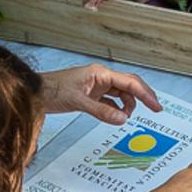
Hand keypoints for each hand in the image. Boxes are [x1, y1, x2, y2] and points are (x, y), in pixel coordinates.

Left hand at [38, 63, 160, 124]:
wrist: (34, 93)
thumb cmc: (52, 91)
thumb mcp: (79, 102)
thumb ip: (102, 111)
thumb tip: (123, 119)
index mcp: (100, 73)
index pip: (129, 83)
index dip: (145, 94)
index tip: (156, 106)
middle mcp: (100, 77)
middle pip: (129, 85)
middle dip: (143, 97)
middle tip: (156, 109)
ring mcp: (96, 86)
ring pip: (120, 93)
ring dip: (127, 105)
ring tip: (126, 117)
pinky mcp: (91, 94)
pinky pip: (110, 100)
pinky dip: (116, 108)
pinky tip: (117, 116)